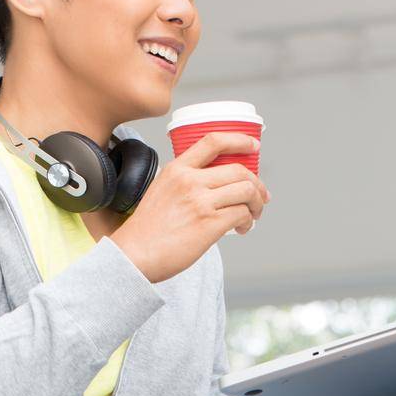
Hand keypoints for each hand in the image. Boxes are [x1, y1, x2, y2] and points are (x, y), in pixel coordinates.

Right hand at [109, 132, 270, 284]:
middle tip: (261, 197)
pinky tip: (242, 228)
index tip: (254, 145)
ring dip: (257, 203)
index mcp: (177, 169)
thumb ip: (183, 183)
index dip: (239, 140)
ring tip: (253, 215)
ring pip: (246, 191)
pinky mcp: (209, 224)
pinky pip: (242, 214)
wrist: (135, 254)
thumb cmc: (147, 231)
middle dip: (257, 184)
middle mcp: (190, 181)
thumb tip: (212, 188)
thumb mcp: (161, 191)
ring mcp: (200, 201)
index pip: (213, 141)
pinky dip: (249, 221)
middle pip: (239, 170)